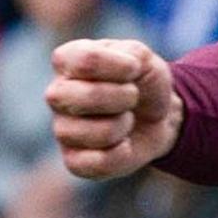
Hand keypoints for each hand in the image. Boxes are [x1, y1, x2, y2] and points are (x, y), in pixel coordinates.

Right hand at [47, 37, 180, 181]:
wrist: (159, 117)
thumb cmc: (143, 83)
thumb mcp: (144, 58)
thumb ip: (132, 54)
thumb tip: (125, 70)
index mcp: (67, 61)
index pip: (83, 60)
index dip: (119, 66)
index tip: (134, 69)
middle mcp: (57, 94)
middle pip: (75, 97)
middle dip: (119, 97)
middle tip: (132, 96)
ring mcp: (62, 129)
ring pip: (91, 133)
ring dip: (122, 125)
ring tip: (127, 120)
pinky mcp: (74, 161)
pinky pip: (98, 162)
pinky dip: (123, 152)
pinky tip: (123, 143)